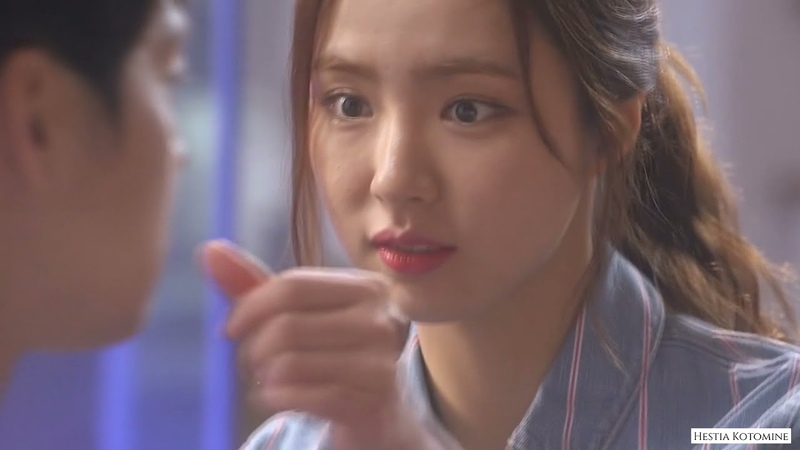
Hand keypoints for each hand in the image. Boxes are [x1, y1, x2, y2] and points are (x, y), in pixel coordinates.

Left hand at [200, 241, 428, 448]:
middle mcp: (381, 321)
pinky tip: (278, 396)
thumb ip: (256, 284)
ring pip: (288, 363)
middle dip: (253, 347)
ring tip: (268, 377)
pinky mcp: (368, 402)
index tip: (231, 328)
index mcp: (367, 287)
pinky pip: (298, 396)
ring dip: (263, 375)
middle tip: (252, 360)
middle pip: (286, 326)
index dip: (249, 306)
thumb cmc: (333, 349)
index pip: (292, 286)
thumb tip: (210, 250)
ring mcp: (379, 364)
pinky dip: (275, 397)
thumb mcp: (301, 312)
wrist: (379, 410)